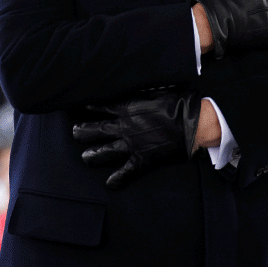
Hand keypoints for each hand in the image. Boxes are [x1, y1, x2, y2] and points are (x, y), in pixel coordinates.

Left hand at [72, 89, 198, 188]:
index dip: (91, 107)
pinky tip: (110, 183)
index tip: (82, 107)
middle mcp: (125, 127)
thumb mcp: (155, 90)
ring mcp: (132, 145)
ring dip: (94, 155)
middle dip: (84, 132)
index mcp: (128, 108)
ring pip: (106, 151)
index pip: (103, 107)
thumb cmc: (177, 103)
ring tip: (85, 157)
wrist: (192, 123)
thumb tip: (133, 83)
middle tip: (75, 133)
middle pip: (98, 130)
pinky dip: (118, 178)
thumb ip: (140, 91)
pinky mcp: (142, 159)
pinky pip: (126, 171)